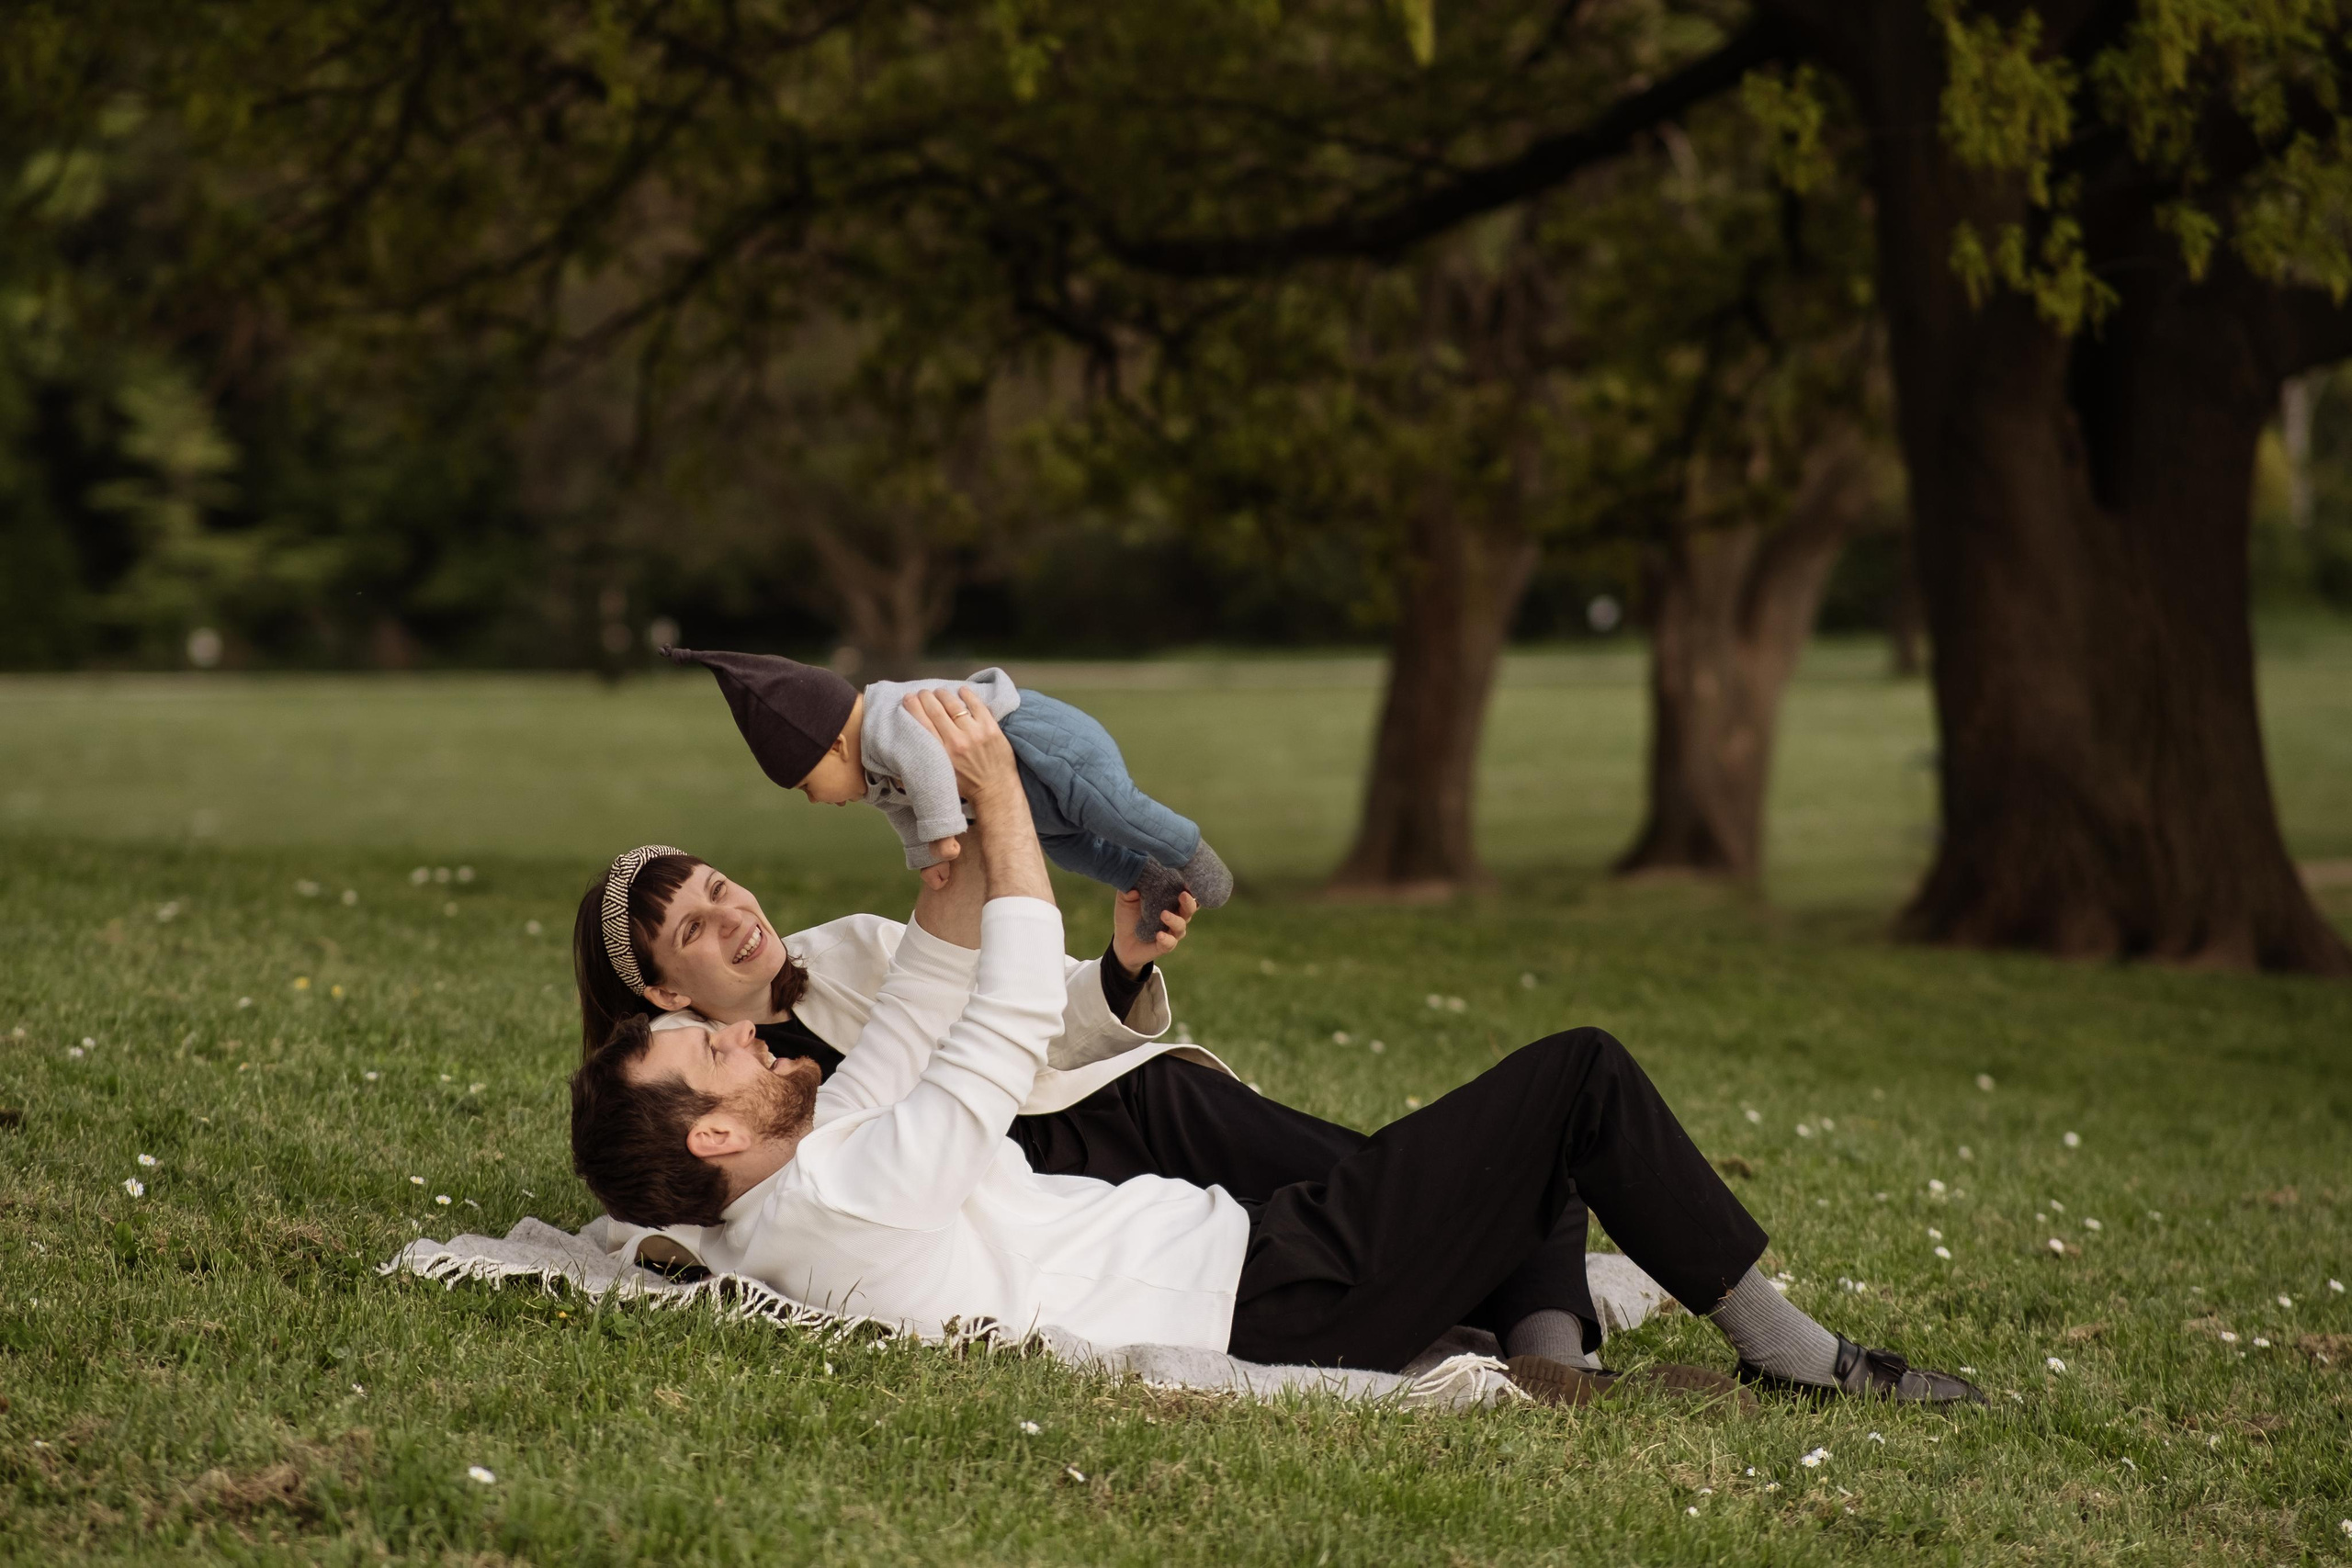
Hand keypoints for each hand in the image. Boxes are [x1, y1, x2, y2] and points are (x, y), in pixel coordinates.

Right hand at [903, 687, 1049, 904]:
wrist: (996, 792)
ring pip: (954, 704)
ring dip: (943, 695)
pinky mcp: (992, 729)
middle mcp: (957, 742)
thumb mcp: (938, 779)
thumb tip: (899, 761)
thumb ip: (922, 767)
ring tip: (938, 692)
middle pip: (935, 709)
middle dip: (925, 697)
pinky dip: (968, 695)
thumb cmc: (964, 789)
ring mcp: (976, 734)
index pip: (921, 722)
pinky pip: (977, 705)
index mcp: (941, 755)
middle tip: (922, 693)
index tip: (907, 699)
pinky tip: (961, 691)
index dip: (912, 707)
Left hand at [1113, 888, 1195, 974]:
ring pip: (1181, 926)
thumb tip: (1134, 889)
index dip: (1189, 887)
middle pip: (1190, 908)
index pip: (1185, 892)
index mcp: (1170, 901)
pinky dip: (1166, 939)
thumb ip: (1128, 891)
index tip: (1187, 879)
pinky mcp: (1165, 946)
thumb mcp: (1125, 900)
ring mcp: (1171, 932)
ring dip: (1174, 919)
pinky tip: (1159, 935)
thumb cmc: (1128, 916)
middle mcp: (1176, 916)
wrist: (1121, 942)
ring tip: (1163, 914)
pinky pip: (1169, 943)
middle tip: (1183, 895)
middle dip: (1188, 902)